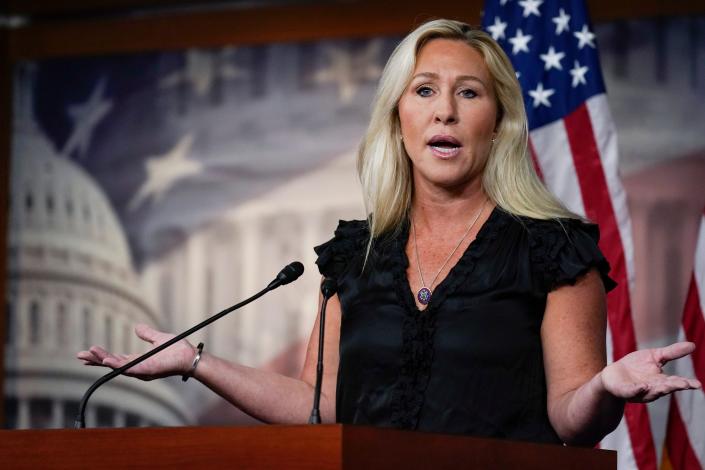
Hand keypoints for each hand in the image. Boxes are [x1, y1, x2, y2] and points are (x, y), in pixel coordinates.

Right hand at [76, 324, 195, 380]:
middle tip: (80, 356)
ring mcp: (141, 370)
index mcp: (138, 360)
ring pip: (117, 366)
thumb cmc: (177, 349)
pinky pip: (129, 368)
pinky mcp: (146, 370)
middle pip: (112, 364)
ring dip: (103, 360)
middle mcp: (137, 367)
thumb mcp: (158, 338)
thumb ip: (147, 334)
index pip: (116, 359)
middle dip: (96, 360)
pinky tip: (107, 360)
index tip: (89, 351)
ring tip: (90, 355)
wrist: (189, 356)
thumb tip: (137, 327)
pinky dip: (117, 364)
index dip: (102, 356)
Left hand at [600, 341, 701, 402]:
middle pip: (666, 388)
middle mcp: (653, 388)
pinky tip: (643, 386)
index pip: (676, 382)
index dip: (686, 383)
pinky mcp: (625, 391)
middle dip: (675, 386)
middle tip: (685, 384)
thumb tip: (693, 345)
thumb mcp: (655, 356)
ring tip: (668, 386)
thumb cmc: (636, 365)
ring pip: (651, 392)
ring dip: (659, 389)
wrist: (613, 375)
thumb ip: (672, 352)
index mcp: (661, 381)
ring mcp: (639, 391)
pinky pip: (632, 391)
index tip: (697, 384)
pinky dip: (638, 389)